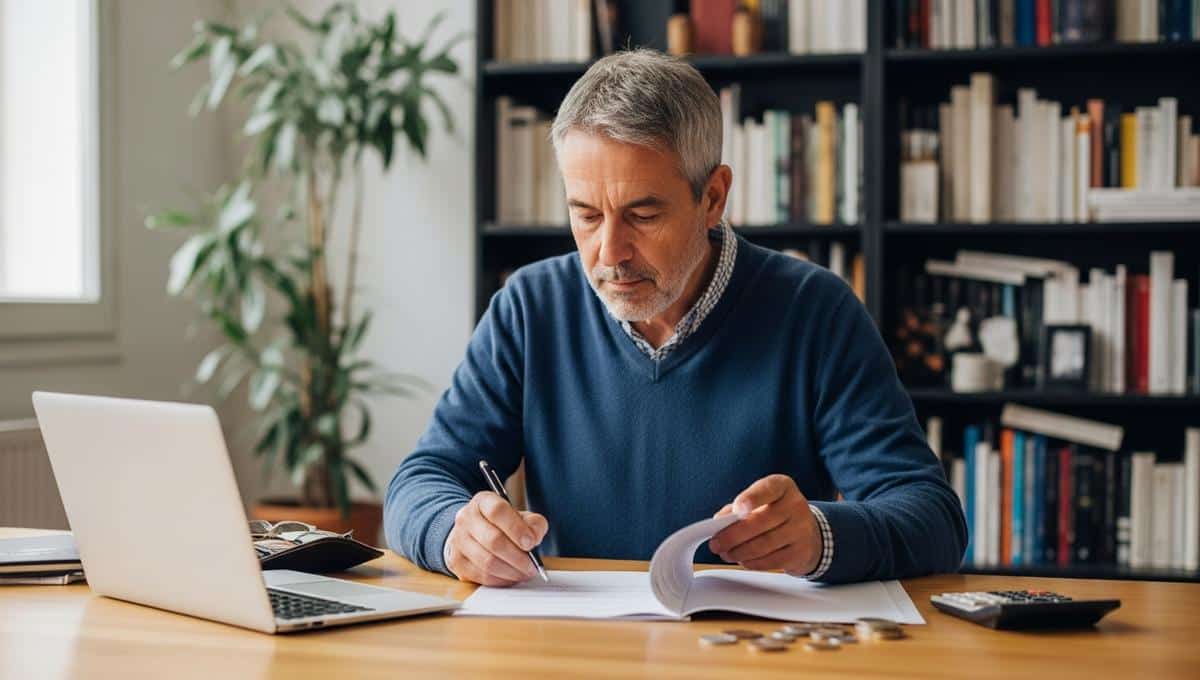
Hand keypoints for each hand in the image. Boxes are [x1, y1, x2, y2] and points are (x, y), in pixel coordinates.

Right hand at [445, 491, 547, 586]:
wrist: (474, 533)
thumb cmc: (502, 525)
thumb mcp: (521, 517)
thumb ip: (534, 524)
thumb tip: (534, 538)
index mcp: (483, 501)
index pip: (497, 511)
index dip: (516, 528)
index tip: (531, 543)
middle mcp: (466, 518)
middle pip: (493, 540)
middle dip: (518, 557)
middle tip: (532, 565)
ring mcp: (458, 540)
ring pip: (487, 561)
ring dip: (511, 571)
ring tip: (524, 572)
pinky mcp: (457, 561)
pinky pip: (481, 576)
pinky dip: (501, 579)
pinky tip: (511, 576)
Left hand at [707, 474, 821, 575]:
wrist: (807, 533)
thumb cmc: (775, 513)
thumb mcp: (759, 502)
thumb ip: (737, 508)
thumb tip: (719, 521)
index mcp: (782, 486)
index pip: (767, 489)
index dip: (751, 499)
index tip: (736, 509)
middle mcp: (795, 505)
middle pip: (760, 522)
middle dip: (732, 535)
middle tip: (716, 544)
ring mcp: (801, 530)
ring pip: (763, 544)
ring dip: (739, 552)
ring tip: (726, 553)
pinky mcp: (801, 552)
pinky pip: (771, 561)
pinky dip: (752, 562)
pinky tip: (742, 560)